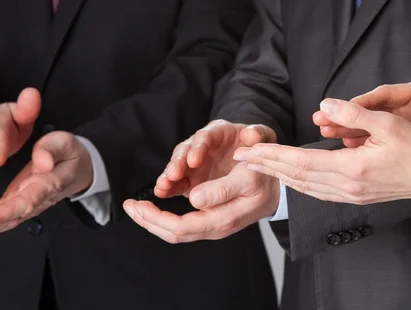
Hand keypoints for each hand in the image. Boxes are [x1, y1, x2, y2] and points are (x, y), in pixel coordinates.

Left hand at [0, 131, 93, 243]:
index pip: (29, 200)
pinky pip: (6, 216)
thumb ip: (52, 149)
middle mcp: (38, 197)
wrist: (81, 168)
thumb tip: (41, 161)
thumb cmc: (71, 154)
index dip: (9, 211)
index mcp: (49, 183)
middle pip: (15, 215)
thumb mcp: (65, 143)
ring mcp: (30, 201)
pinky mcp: (21, 200)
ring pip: (8, 219)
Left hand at [123, 162, 279, 242]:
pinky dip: (169, 203)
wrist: (281, 183)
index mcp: (220, 220)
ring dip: (156, 213)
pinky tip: (162, 193)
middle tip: (128, 206)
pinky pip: (185, 211)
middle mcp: (212, 221)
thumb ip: (220, 190)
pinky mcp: (210, 206)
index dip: (154, 219)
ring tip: (140, 201)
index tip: (136, 205)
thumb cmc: (265, 179)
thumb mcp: (248, 180)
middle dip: (147, 219)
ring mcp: (210, 216)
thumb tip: (192, 200)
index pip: (179, 228)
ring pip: (176, 224)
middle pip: (172, 231)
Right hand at [154, 120, 275, 199]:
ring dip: (169, 177)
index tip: (194, 161)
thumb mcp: (263, 139)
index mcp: (219, 132)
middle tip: (172, 175)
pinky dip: (169, 188)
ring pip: (178, 167)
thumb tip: (249, 134)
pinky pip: (177, 184)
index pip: (206, 136)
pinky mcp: (191, 180)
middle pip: (185, 151)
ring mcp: (194, 163)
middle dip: (177, 163)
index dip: (198, 147)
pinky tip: (161, 193)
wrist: (261, 169)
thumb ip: (257, 135)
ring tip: (163, 187)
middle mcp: (202, 146)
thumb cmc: (260, 149)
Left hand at [238, 99, 410, 209]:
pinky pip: (318, 192)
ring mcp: (350, 195)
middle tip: (242, 158)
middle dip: (266, 166)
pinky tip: (290, 179)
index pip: (300, 161)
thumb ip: (353, 114)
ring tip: (259, 167)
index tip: (249, 150)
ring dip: (279, 176)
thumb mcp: (388, 123)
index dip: (272, 155)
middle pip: (296, 176)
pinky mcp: (355, 197)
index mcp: (352, 168)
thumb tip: (323, 106)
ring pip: (304, 187)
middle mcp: (346, 187)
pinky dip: (298, 184)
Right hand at [315, 66, 410, 150]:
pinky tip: (344, 149)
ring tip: (326, 133)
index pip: (381, 95)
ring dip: (345, 130)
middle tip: (321, 119)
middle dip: (343, 116)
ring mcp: (401, 125)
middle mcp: (403, 108)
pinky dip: (359, 145)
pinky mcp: (402, 140)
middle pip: (366, 111)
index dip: (360, 102)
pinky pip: (375, 143)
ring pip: (366, 128)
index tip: (339, 107)